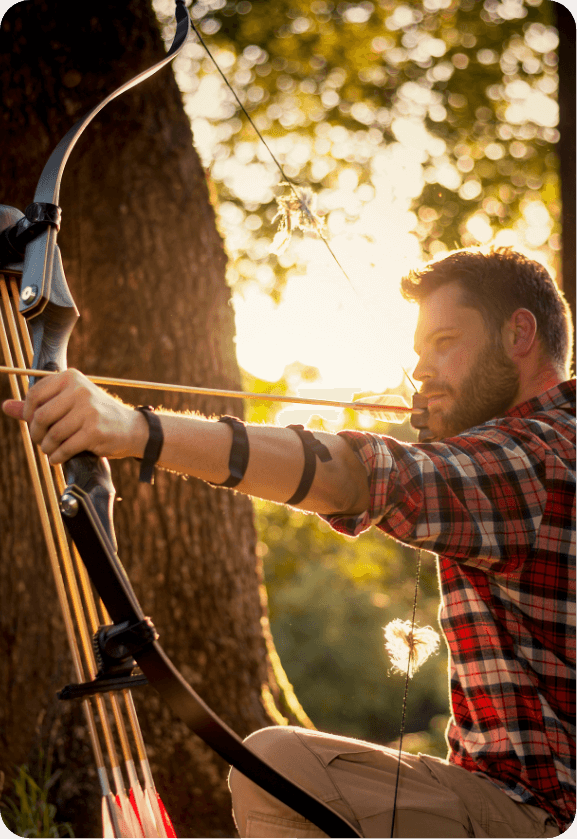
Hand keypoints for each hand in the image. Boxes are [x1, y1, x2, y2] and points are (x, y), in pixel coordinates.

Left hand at [1, 369, 146, 462]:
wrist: (131, 429)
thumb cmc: (96, 415)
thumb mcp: (69, 403)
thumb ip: (38, 405)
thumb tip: (5, 406)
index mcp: (71, 378)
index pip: (34, 395)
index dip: (28, 414)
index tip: (35, 425)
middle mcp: (80, 390)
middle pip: (40, 416)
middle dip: (36, 434)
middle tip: (41, 441)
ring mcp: (88, 410)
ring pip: (52, 434)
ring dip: (47, 448)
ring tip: (52, 451)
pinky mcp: (94, 431)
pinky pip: (64, 448)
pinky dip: (57, 457)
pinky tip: (59, 458)